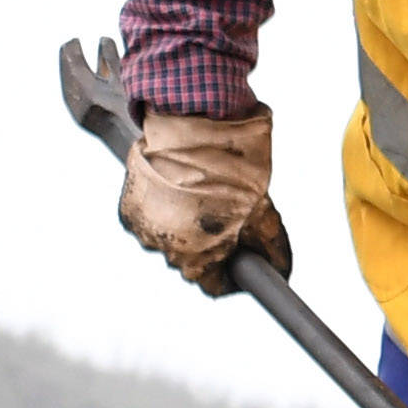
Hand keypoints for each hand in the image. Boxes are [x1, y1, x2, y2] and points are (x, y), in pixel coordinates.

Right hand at [119, 109, 288, 291]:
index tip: (246, 260)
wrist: (192, 121)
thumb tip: (280, 268)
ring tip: (205, 197)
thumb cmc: (231, 164)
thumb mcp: (263, 210)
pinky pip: (150, 218)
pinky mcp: (128, 206)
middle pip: (192, 262)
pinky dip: (165, 209)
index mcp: (198, 257)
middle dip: (212, 246)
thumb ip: (269, 246)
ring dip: (186, 226)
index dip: (234, 275)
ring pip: (169, 239)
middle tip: (231, 217)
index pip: (215, 286)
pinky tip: (181, 188)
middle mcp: (163, 249)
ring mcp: (143, 228)